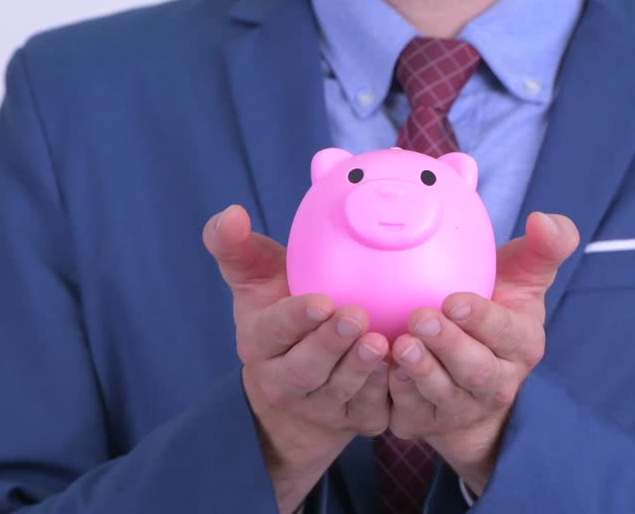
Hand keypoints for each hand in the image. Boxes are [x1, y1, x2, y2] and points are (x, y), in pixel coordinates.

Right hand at [204, 205, 390, 513]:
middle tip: (358, 316)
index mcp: (259, 342)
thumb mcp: (256, 278)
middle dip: (331, 344)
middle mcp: (283, 381)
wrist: (300, 384)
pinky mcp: (354, 420)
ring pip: (339, 392)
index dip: (296, 319)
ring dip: (361, 369)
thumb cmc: (281, 312)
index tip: (322, 300)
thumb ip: (236, 245)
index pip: (273, 331)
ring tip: (382, 342)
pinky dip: (387, 391)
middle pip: (305, 369)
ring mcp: (319, 406)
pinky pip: (370, 410)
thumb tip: (230, 214)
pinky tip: (404, 367)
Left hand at [387, 211, 579, 495]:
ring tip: (398, 345)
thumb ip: (543, 247)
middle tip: (419, 318)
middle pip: (475, 371)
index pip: (506, 333)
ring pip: (442, 395)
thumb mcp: (522, 277)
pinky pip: (408, 413)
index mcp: (522, 345)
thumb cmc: (495, 310)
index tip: (454, 300)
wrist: (468, 375)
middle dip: (448, 346)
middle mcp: (496, 383)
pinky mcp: (426, 422)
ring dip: (420, 373)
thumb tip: (542, 219)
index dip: (482, 320)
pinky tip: (377, 370)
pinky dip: (392, 394)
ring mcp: (460, 407)